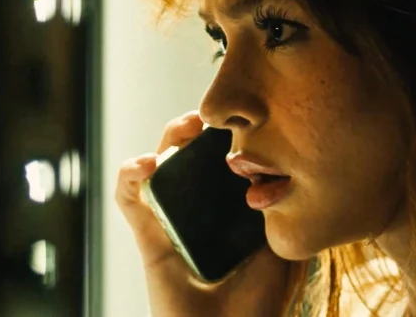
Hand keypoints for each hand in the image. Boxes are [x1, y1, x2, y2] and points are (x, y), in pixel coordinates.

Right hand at [115, 111, 290, 316]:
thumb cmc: (259, 298)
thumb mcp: (281, 242)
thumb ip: (282, 206)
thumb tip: (285, 164)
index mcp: (228, 208)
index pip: (221, 160)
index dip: (226, 135)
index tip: (241, 116)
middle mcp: (199, 210)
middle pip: (189, 156)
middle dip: (195, 129)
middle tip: (208, 117)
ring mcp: (171, 220)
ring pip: (159, 166)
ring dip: (167, 140)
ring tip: (183, 128)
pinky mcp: (147, 235)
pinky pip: (130, 198)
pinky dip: (130, 175)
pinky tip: (147, 164)